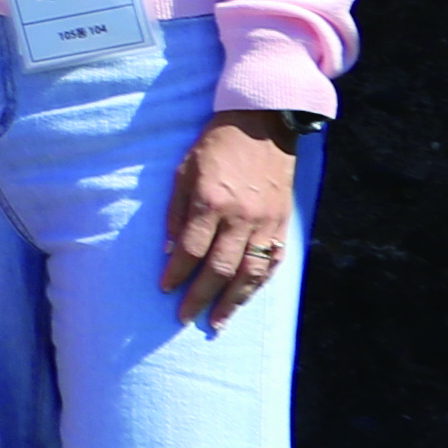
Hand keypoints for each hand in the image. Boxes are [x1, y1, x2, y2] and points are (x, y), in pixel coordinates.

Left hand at [164, 110, 300, 329]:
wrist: (264, 125)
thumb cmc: (215, 147)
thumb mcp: (184, 171)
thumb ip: (177, 212)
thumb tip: (171, 251)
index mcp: (211, 202)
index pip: (191, 250)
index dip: (177, 274)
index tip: (165, 290)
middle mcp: (241, 217)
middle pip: (219, 268)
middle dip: (201, 297)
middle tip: (184, 317)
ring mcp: (265, 223)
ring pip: (250, 272)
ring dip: (233, 301)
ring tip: (218, 322)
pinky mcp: (282, 223)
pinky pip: (272, 262)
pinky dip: (259, 283)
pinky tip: (246, 297)